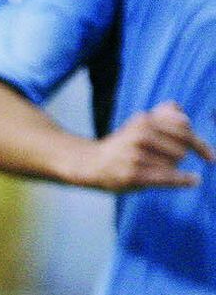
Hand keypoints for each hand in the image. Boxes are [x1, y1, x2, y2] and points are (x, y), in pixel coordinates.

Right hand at [86, 102, 213, 191]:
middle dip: (180, 156)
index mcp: (145, 120)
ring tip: (153, 169)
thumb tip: (182, 114)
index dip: (200, 144)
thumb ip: (164, 113)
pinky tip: (194, 181)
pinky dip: (183, 180)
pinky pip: (167, 177)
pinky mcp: (132, 174)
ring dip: (170, 168)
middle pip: (182, 147)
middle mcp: (141, 134)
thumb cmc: (121, 146)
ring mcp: (136, 155)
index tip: (210, 157)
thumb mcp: (139, 123)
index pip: (184, 129)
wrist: (90, 164)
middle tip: (169, 162)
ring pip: (174, 162)